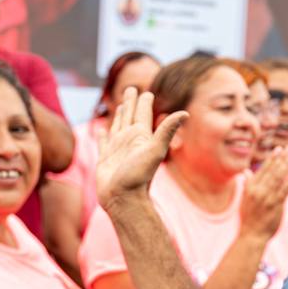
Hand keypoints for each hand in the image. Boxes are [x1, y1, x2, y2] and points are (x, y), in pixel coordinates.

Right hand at [96, 87, 186, 212]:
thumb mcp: (154, 150)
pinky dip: (102, 135)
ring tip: (120, 106)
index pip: (143, 114)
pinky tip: (102, 129)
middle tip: (132, 88)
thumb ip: (167, 131)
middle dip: (131, 102)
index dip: (144, 102)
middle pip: (130, 116)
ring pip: (118, 127)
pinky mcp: (105, 159)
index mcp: (141, 136)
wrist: (123, 199)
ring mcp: (117, 150)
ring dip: (119, 116)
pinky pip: (103, 142)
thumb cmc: (138, 177)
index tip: (146, 92)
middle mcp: (129, 141)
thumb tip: (185, 113)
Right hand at [240, 146, 287, 240]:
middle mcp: (258, 190)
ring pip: (279, 177)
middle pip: (273, 170)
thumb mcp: (245, 199)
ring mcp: (267, 198)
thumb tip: (246, 171)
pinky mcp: (275, 206)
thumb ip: (248, 184)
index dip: (272, 158)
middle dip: (283, 157)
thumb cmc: (249, 218)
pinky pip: (284, 190)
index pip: (263, 169)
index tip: (279, 149)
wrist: (251, 236)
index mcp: (250, 187)